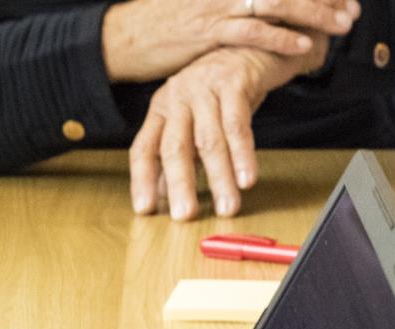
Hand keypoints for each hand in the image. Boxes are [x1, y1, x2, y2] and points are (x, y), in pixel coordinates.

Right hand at [102, 0, 354, 82]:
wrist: (122, 37)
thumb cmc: (161, 23)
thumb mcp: (200, 5)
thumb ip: (233, 7)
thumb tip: (261, 11)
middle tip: (351, 10)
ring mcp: (217, 7)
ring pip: (276, 3)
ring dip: (313, 13)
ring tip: (341, 24)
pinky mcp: (206, 32)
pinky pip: (251, 32)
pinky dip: (280, 38)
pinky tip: (302, 45)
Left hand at [129, 43, 322, 219]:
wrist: (252, 46)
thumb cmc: (219, 92)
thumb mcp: (193, 121)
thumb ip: (179, 156)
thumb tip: (162, 197)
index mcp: (161, 110)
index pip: (143, 149)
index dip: (142, 180)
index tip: (145, 209)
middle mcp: (177, 98)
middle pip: (174, 147)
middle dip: (180, 185)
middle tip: (185, 216)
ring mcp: (205, 89)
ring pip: (209, 140)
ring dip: (219, 177)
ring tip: (227, 206)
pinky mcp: (234, 82)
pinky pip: (238, 125)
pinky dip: (243, 154)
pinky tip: (247, 178)